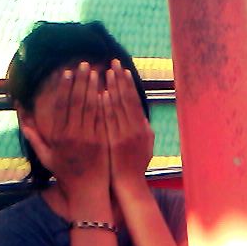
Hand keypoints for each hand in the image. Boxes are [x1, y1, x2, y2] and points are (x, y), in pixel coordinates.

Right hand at [24, 62, 109, 197]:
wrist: (88, 189)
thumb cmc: (65, 172)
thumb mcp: (45, 155)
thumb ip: (33, 134)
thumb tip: (20, 114)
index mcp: (59, 136)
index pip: (62, 106)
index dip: (65, 87)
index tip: (67, 72)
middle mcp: (74, 136)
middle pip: (78, 102)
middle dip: (82, 81)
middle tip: (85, 64)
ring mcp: (91, 139)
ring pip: (93, 108)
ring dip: (95, 88)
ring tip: (97, 72)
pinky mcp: (104, 142)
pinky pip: (105, 119)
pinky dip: (106, 104)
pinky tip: (108, 90)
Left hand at [103, 59, 153, 193]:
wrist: (127, 183)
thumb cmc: (136, 164)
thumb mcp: (146, 145)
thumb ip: (143, 128)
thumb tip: (140, 113)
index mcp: (142, 128)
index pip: (134, 101)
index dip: (128, 84)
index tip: (122, 69)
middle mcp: (134, 130)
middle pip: (126, 99)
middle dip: (119, 79)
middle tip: (112, 62)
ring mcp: (123, 136)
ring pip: (117, 107)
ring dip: (111, 88)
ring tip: (104, 71)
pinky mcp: (113, 142)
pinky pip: (108, 121)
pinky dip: (105, 106)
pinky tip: (100, 93)